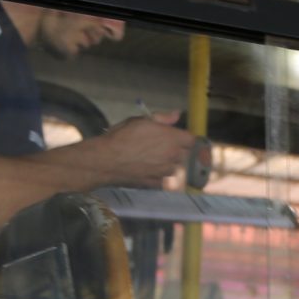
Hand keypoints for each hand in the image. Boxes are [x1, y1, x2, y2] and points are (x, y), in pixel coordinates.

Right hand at [78, 112, 205, 187]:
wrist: (106, 160)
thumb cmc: (122, 136)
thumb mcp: (141, 121)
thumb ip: (163, 118)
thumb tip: (178, 114)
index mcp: (173, 139)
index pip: (192, 140)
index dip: (185, 138)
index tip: (178, 137)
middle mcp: (174, 157)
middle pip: (186, 155)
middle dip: (179, 151)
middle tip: (163, 147)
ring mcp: (166, 172)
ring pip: (176, 168)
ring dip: (170, 164)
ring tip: (154, 160)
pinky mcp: (157, 184)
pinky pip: (165, 180)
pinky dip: (160, 176)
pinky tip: (149, 171)